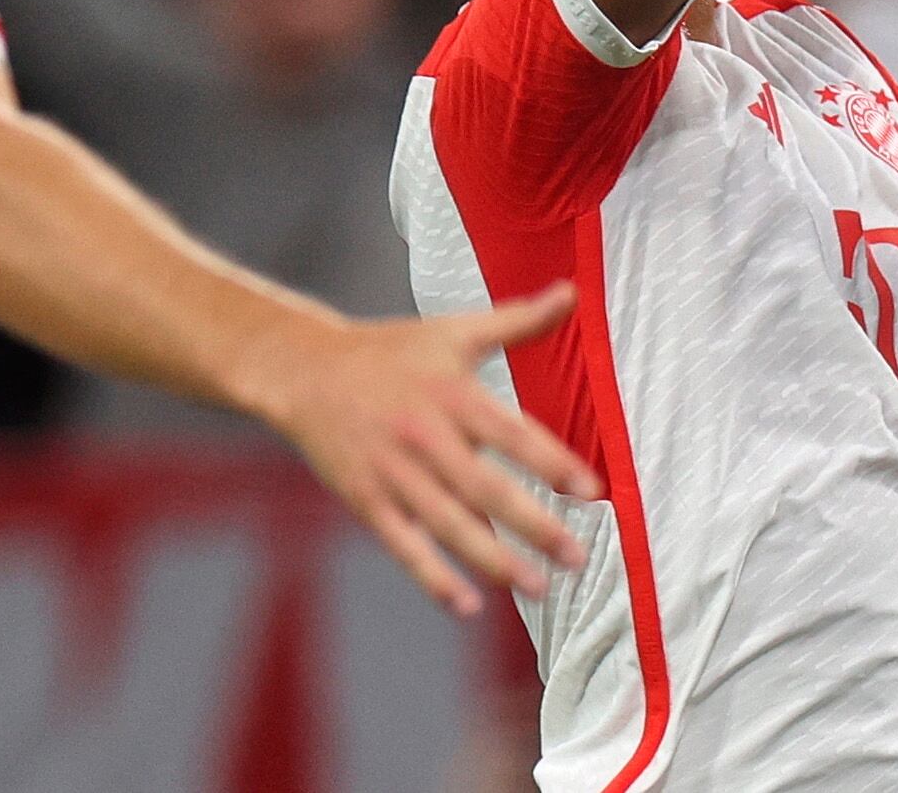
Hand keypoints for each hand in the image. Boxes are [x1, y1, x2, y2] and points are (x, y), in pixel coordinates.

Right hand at [257, 285, 603, 615]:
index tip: (591, 491)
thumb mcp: (453, 331)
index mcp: (451, 393)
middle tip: (577, 556)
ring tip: (538, 587)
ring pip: (448, 524)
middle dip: (533, 525)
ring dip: (494, 560)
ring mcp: (393, 472)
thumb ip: (517, 320)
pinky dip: (432, 576)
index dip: (552, 462)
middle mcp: (424, 434)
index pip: (511, 433)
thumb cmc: (391, 351)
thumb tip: (571, 291)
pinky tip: (466, 605)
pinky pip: (403, 545)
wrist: (305, 369)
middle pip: (484, 487)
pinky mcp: (366, 499)